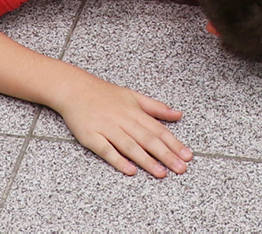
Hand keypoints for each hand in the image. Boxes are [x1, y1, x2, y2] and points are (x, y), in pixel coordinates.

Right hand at [54, 76, 191, 177]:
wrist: (74, 89)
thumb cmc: (105, 94)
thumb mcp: (133, 96)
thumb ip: (156, 107)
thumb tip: (178, 115)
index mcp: (135, 111)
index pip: (158, 129)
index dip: (174, 143)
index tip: (187, 155)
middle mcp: (123, 120)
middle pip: (148, 139)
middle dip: (166, 155)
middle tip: (180, 168)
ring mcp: (107, 128)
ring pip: (130, 146)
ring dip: (147, 160)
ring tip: (161, 173)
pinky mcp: (91, 136)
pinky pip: (106, 150)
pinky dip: (118, 160)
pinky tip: (130, 170)